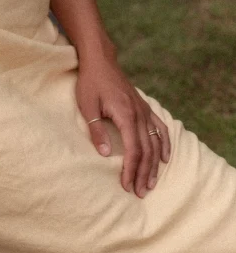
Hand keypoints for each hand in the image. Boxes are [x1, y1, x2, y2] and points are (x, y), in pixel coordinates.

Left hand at [76, 50, 170, 197]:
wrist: (100, 60)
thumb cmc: (90, 82)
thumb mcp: (87, 105)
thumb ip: (96, 129)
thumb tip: (104, 154)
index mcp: (125, 115)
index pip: (133, 150)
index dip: (131, 169)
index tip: (126, 185)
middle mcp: (139, 114)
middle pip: (146, 150)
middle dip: (144, 173)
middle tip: (140, 193)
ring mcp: (144, 110)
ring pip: (155, 142)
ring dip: (154, 165)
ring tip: (151, 183)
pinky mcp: (144, 107)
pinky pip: (160, 128)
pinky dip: (165, 144)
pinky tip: (165, 158)